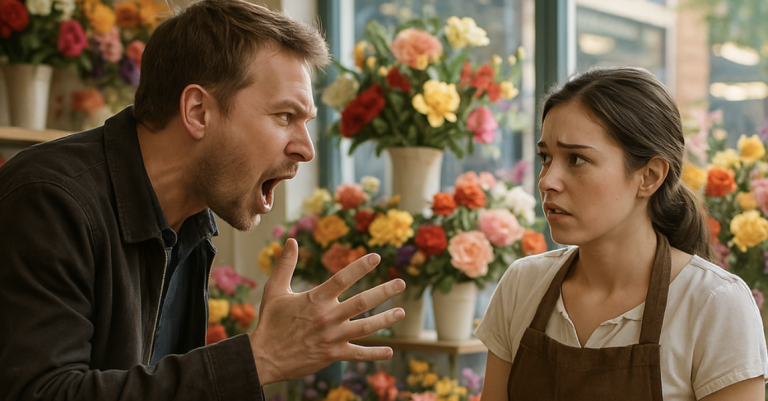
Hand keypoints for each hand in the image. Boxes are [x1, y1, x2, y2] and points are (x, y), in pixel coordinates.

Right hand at [249, 238, 405, 384]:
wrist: (264, 357)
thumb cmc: (270, 322)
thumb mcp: (274, 290)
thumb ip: (285, 265)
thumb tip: (291, 240)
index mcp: (315, 299)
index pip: (342, 278)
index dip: (360, 266)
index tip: (377, 257)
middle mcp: (327, 317)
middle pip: (362, 302)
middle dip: (384, 292)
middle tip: (401, 283)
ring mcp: (332, 337)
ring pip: (365, 327)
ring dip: (385, 319)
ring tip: (401, 312)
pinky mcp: (332, 354)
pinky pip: (358, 354)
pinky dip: (375, 354)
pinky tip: (390, 352)